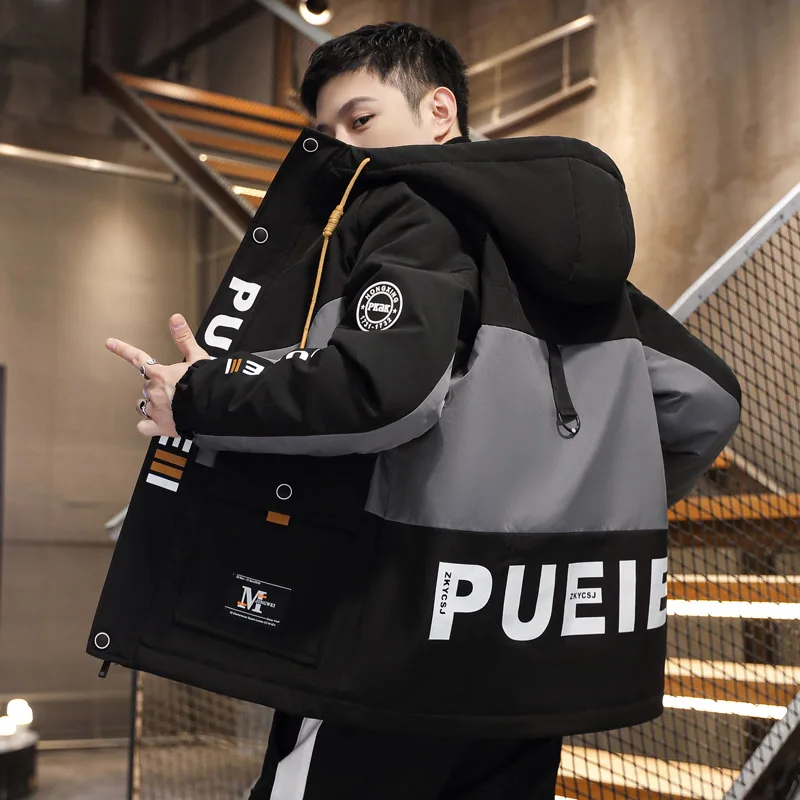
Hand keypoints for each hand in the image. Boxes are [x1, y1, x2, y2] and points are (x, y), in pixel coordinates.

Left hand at [106, 314, 209, 437]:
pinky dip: (148, 426)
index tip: (109, 343)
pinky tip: (157, 424)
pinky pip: (144, 427)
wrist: (213, 406)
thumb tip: (174, 317)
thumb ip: (184, 338)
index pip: (138, 358)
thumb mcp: (198, 357)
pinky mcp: (161, 427)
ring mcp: (156, 410)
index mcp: (161, 374)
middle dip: (156, 387)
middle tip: (172, 389)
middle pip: (146, 387)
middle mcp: (154, 392)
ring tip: (166, 406)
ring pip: (144, 406)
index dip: (123, 350)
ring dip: (151, 405)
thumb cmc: (207, 382)